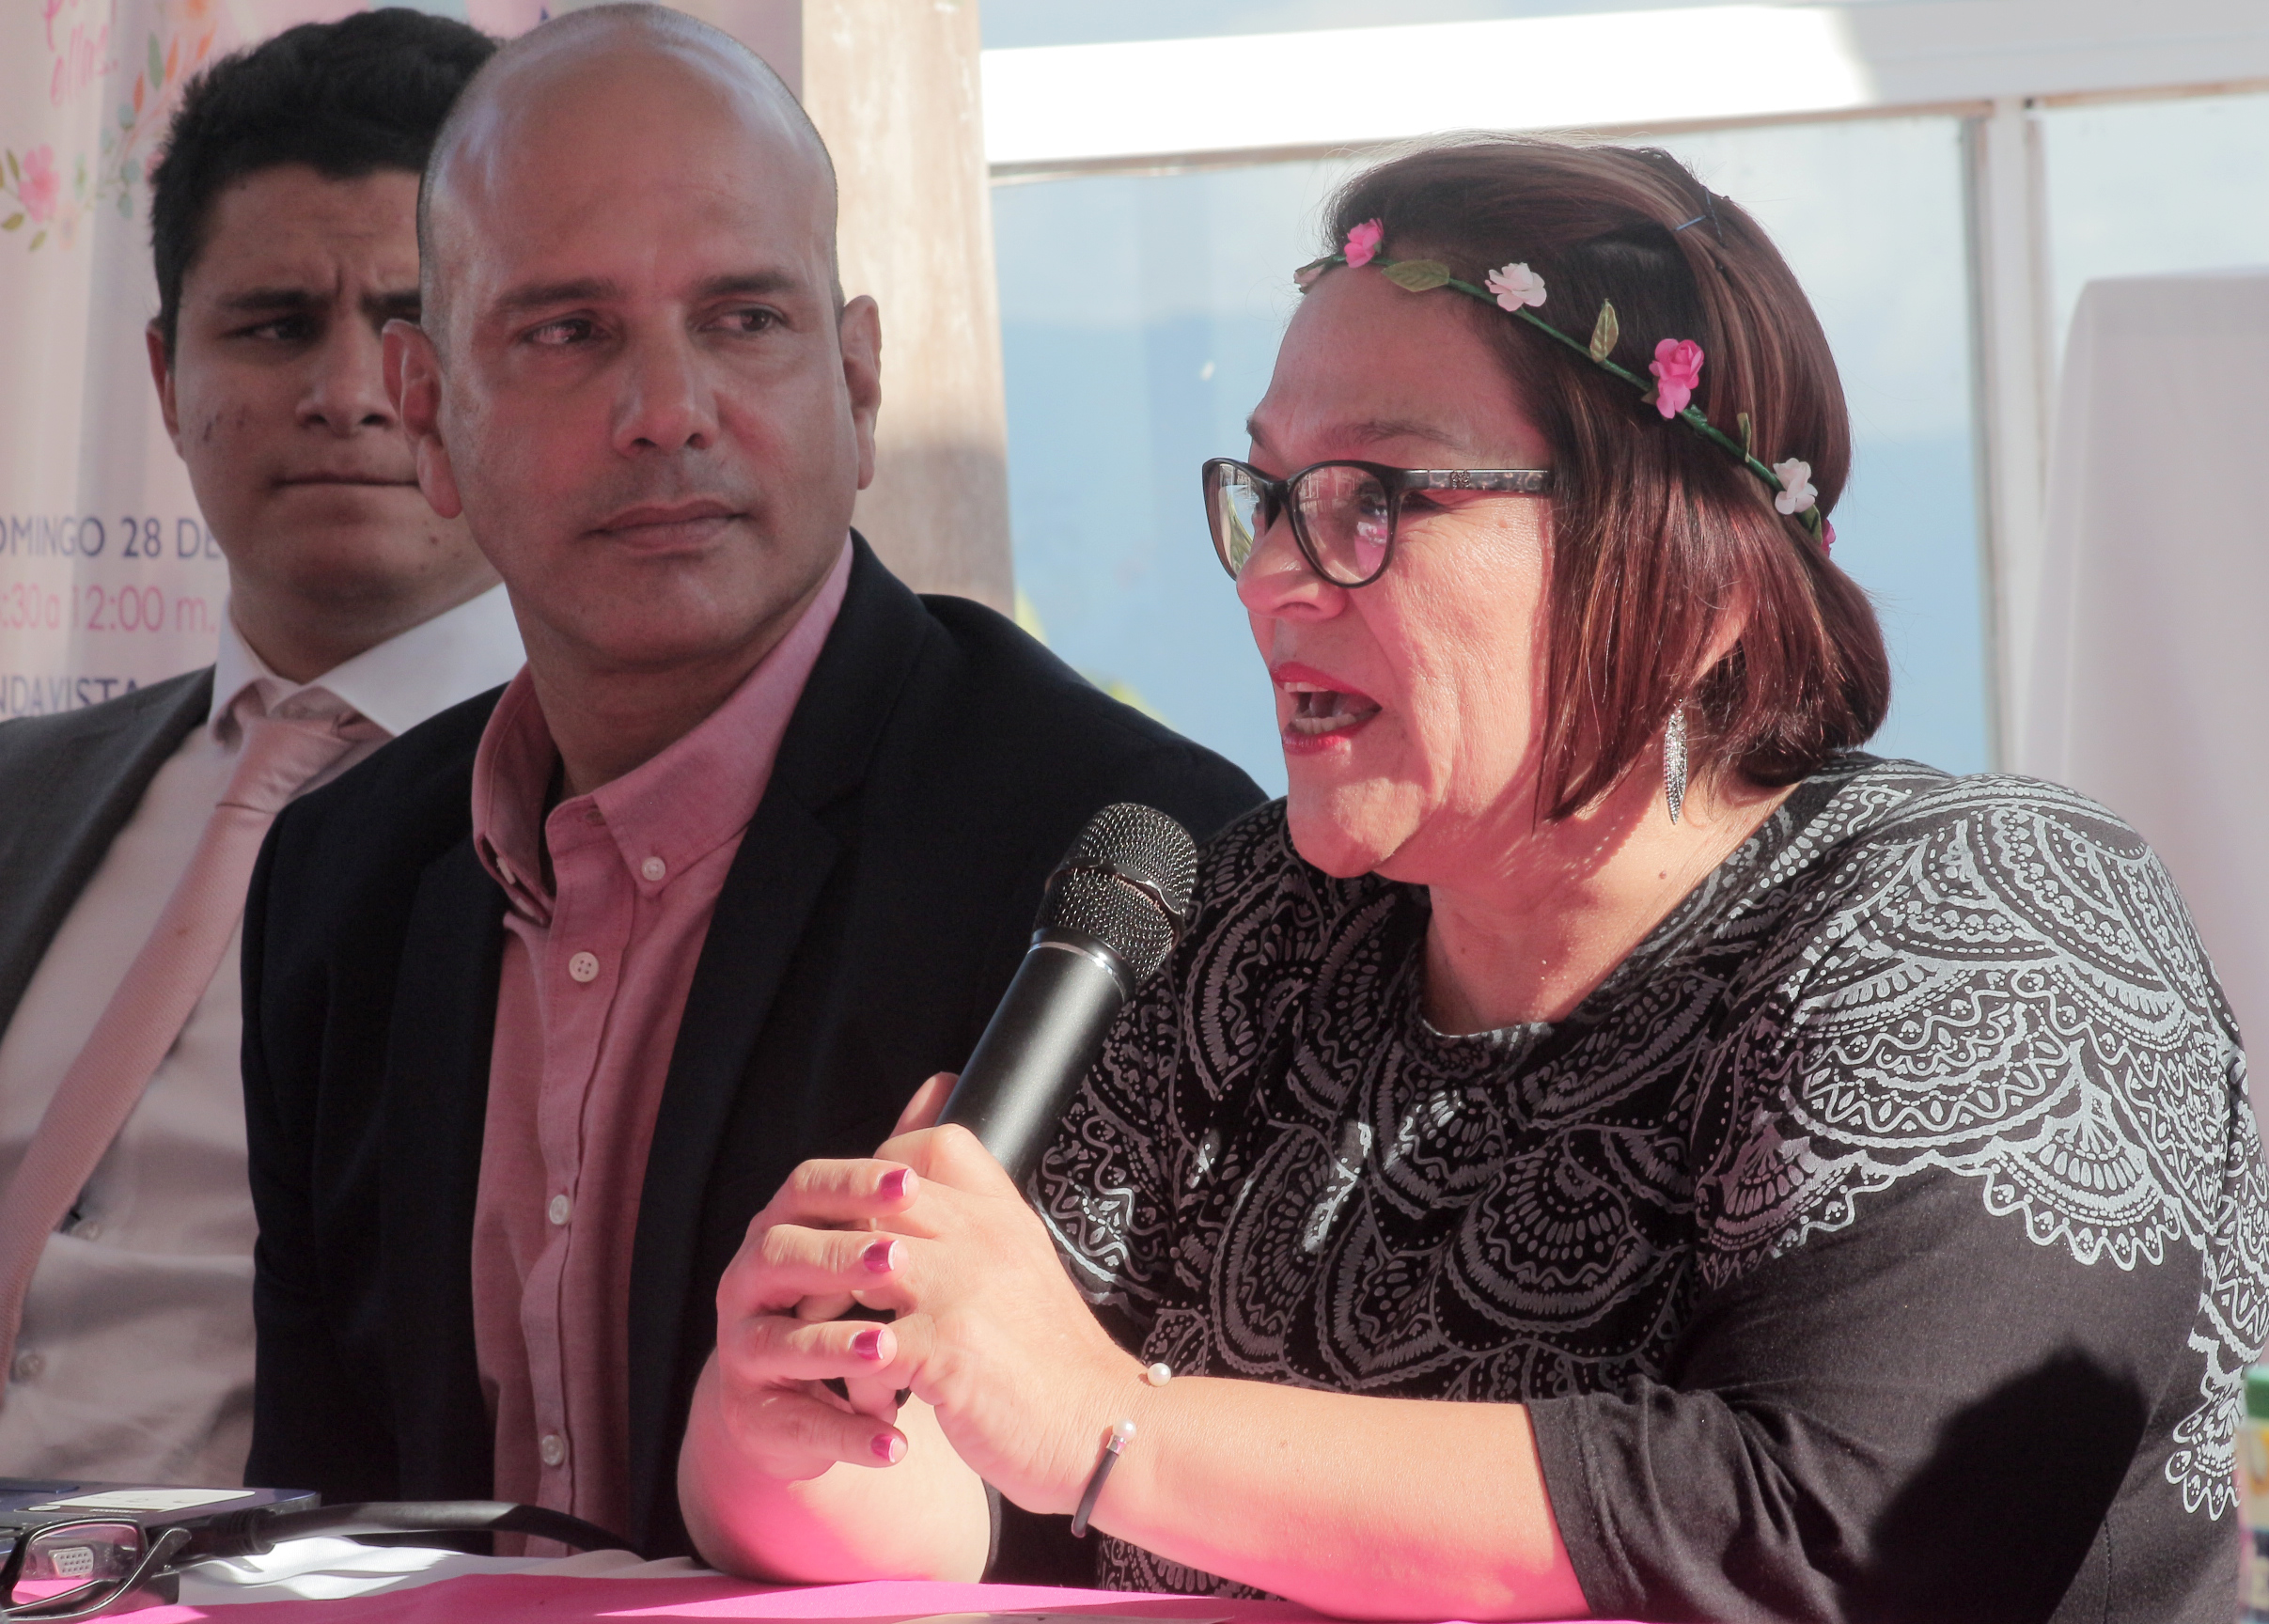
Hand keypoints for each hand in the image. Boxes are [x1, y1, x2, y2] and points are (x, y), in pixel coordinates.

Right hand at [708, 1151, 929, 1482]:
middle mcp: (751, 1283)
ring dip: (837, 1345)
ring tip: (891, 1350)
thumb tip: (942, 1081)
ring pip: (781, 1343)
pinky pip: (797, 1422)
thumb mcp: (878, 1237)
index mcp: (784, 1229)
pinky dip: (844, 1433)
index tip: (911, 1184)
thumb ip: (904, 1168)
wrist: (818, 1399)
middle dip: (837, 1257)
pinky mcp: (758, 1414)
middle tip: (897, 1261)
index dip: (853, 1184)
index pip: (806, 1190)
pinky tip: (894, 1440)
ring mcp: (747, 1350)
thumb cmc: (848, 1306)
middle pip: (780, 1256)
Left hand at [848, 1118, 1142, 1513]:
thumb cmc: (1053, 1360)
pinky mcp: (945, 1351)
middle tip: (821, 1290)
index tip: (868, 1228)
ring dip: (827, 1305)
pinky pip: (861, 1345)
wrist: (1105, 1427)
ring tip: (827, 1344)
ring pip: (857, 1263)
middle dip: (834, 1242)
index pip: (929, 1145)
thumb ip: (977, 1229)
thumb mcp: (1023, 1268)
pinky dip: (850, 1377)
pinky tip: (870, 1403)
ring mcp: (962, 1289)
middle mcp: (984, 1237)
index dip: (881, 1176)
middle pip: (877, 1197)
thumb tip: (941, 1171)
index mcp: (1003, 1214)